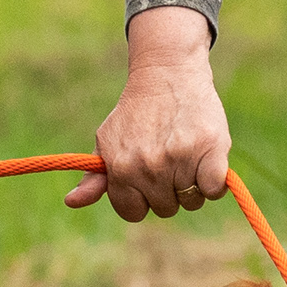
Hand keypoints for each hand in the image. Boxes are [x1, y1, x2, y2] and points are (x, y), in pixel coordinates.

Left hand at [65, 7, 231, 220]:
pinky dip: (214, 182)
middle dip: (168, 190)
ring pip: (192, 201)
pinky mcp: (211, 149)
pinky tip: (206, 161)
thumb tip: (72, 202)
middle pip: (165, 208)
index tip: (147, 180)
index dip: (142, 199)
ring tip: (186, 154)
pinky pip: (214, 190)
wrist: (166, 73)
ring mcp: (181, 158)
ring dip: (193, 185)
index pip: (133, 212)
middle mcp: (150, 166)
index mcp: (121, 169)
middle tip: (169, 158)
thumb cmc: (136, 114)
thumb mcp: (107, 142)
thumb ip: (94, 177)